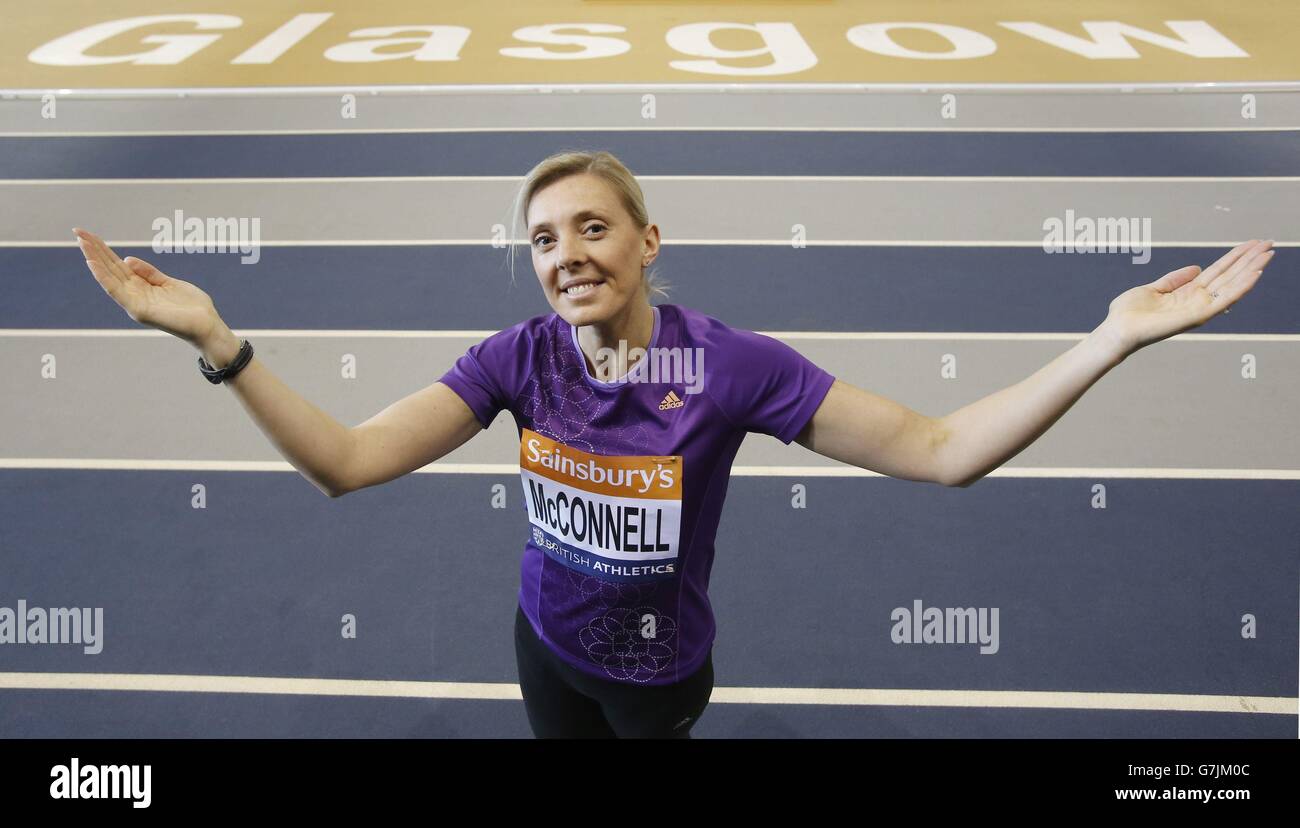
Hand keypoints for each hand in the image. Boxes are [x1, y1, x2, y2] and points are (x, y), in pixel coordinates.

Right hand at [75, 227, 222, 346]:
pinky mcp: (138, 310)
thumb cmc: (191, 307)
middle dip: (93, 250)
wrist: (207, 325)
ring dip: (94, 259)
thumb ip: (149, 273)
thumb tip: (127, 259)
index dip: (103, 250)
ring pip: (109, 277)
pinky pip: (117, 291)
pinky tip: (92, 263)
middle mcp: (134, 295)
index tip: (89, 235)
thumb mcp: (169, 283)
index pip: (117, 265)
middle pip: (110, 268)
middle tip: (77, 231)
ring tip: (81, 242)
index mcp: (141, 287)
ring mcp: (134, 303)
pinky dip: (103, 277)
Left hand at [1102, 240, 1274, 354]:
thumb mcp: (1153, 288)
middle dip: (1249, 259)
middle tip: (1270, 242)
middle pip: (1229, 275)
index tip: (1251, 244)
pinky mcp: (1197, 316)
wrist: (1118, 329)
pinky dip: (1242, 287)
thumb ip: (1175, 279)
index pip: (1218, 271)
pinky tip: (1255, 273)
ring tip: (1269, 253)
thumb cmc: (1128, 313)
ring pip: (1232, 285)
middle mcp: (1197, 300)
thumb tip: (1197, 267)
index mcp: (1187, 293)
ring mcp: (1199, 308)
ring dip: (1252, 268)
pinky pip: (1224, 299)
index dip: (1234, 257)